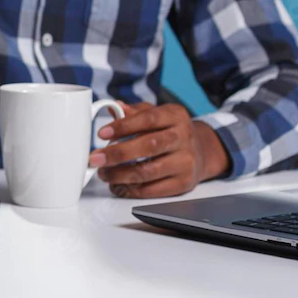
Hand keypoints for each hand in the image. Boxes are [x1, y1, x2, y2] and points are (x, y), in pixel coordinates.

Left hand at [88, 102, 231, 197]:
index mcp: (176, 116)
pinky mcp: (184, 183)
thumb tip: (115, 108)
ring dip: (120, 174)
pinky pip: (153, 189)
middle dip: (117, 154)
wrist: (202, 152)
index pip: (148, 119)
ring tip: (104, 173)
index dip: (123, 126)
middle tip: (96, 158)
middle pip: (148, 146)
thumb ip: (135, 112)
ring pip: (148, 171)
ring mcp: (185, 162)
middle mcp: (183, 138)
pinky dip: (131, 189)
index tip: (102, 133)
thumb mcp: (158, 114)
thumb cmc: (171, 131)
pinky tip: (118, 184)